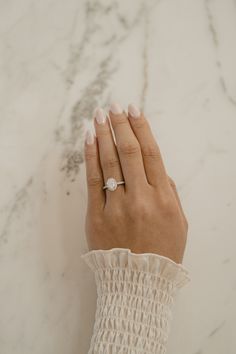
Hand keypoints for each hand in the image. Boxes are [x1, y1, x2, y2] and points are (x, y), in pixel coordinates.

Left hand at [83, 103, 187, 263]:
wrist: (138, 284)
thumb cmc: (162, 253)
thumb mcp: (179, 223)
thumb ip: (170, 193)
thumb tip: (158, 170)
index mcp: (164, 199)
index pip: (152, 154)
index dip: (141, 128)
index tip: (133, 109)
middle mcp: (141, 198)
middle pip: (129, 152)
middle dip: (120, 124)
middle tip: (113, 105)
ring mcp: (117, 207)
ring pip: (109, 162)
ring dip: (104, 135)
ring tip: (99, 115)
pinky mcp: (97, 216)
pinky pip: (93, 181)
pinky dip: (90, 157)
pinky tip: (89, 138)